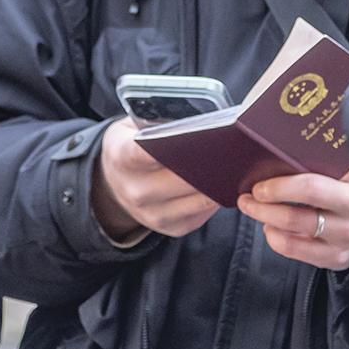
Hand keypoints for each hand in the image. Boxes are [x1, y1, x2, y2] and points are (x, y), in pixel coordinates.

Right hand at [91, 117, 220, 240]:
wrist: (113, 182)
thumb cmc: (130, 147)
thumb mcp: (131, 126)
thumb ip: (158, 121)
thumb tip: (197, 121)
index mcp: (122, 158)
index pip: (144, 152)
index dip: (169, 145)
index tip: (195, 136)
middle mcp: (135, 190)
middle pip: (182, 178)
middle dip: (208, 164)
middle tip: (231, 149)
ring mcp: (152, 213)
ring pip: (198, 199)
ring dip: (219, 184)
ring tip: (234, 166)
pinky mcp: (170, 228)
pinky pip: (202, 214)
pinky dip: (214, 199)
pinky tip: (221, 184)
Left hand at [237, 163, 348, 270]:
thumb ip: (326, 157)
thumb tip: (284, 145)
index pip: (311, 186)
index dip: (279, 186)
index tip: (260, 183)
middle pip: (297, 215)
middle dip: (264, 206)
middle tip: (248, 197)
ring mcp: (345, 240)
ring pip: (292, 234)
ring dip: (265, 219)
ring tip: (255, 209)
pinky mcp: (335, 258)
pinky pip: (294, 250)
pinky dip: (275, 238)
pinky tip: (272, 227)